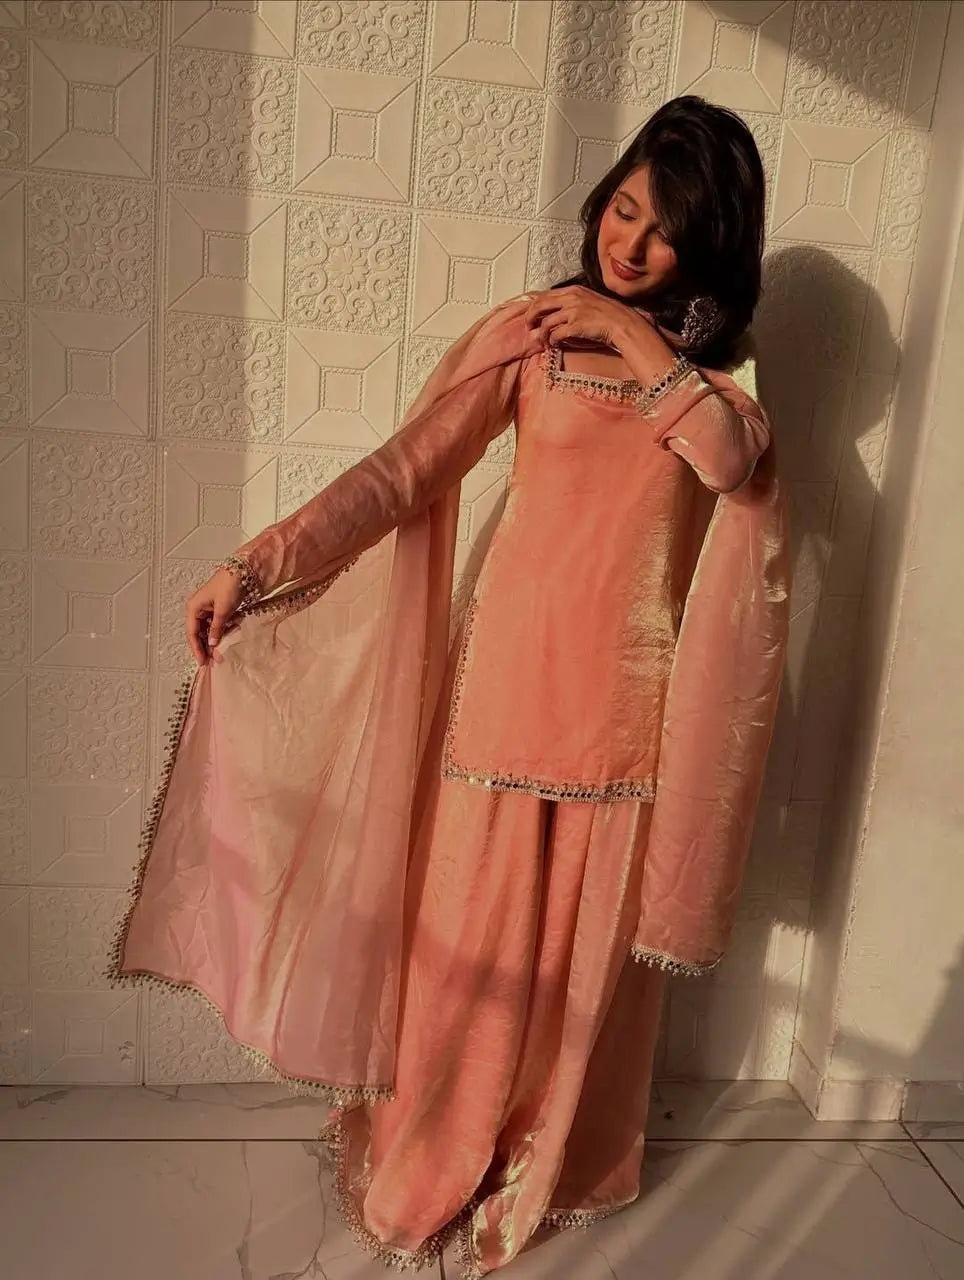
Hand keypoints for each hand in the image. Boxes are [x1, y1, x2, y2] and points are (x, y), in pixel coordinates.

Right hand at [184, 567, 243, 666]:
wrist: (243, 572)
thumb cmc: (230, 585)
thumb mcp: (223, 609)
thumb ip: (217, 628)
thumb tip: (212, 644)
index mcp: (193, 607)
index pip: (192, 633)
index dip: (197, 649)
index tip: (203, 661)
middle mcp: (198, 609)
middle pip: (198, 633)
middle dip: (205, 647)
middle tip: (212, 661)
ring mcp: (207, 609)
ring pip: (208, 631)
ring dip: (214, 641)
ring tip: (220, 653)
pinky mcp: (217, 610)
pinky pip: (216, 625)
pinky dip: (221, 633)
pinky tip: (227, 638)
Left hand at [523, 285, 638, 350]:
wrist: (623, 324)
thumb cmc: (609, 315)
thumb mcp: (590, 301)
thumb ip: (573, 303)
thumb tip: (557, 312)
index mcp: (574, 290)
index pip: (545, 295)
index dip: (535, 306)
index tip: (532, 315)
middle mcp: (571, 298)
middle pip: (540, 305)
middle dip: (531, 317)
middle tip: (529, 327)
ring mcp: (573, 311)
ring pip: (546, 322)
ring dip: (542, 334)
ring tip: (543, 341)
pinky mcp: (575, 325)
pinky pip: (555, 334)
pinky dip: (551, 341)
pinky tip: (554, 344)